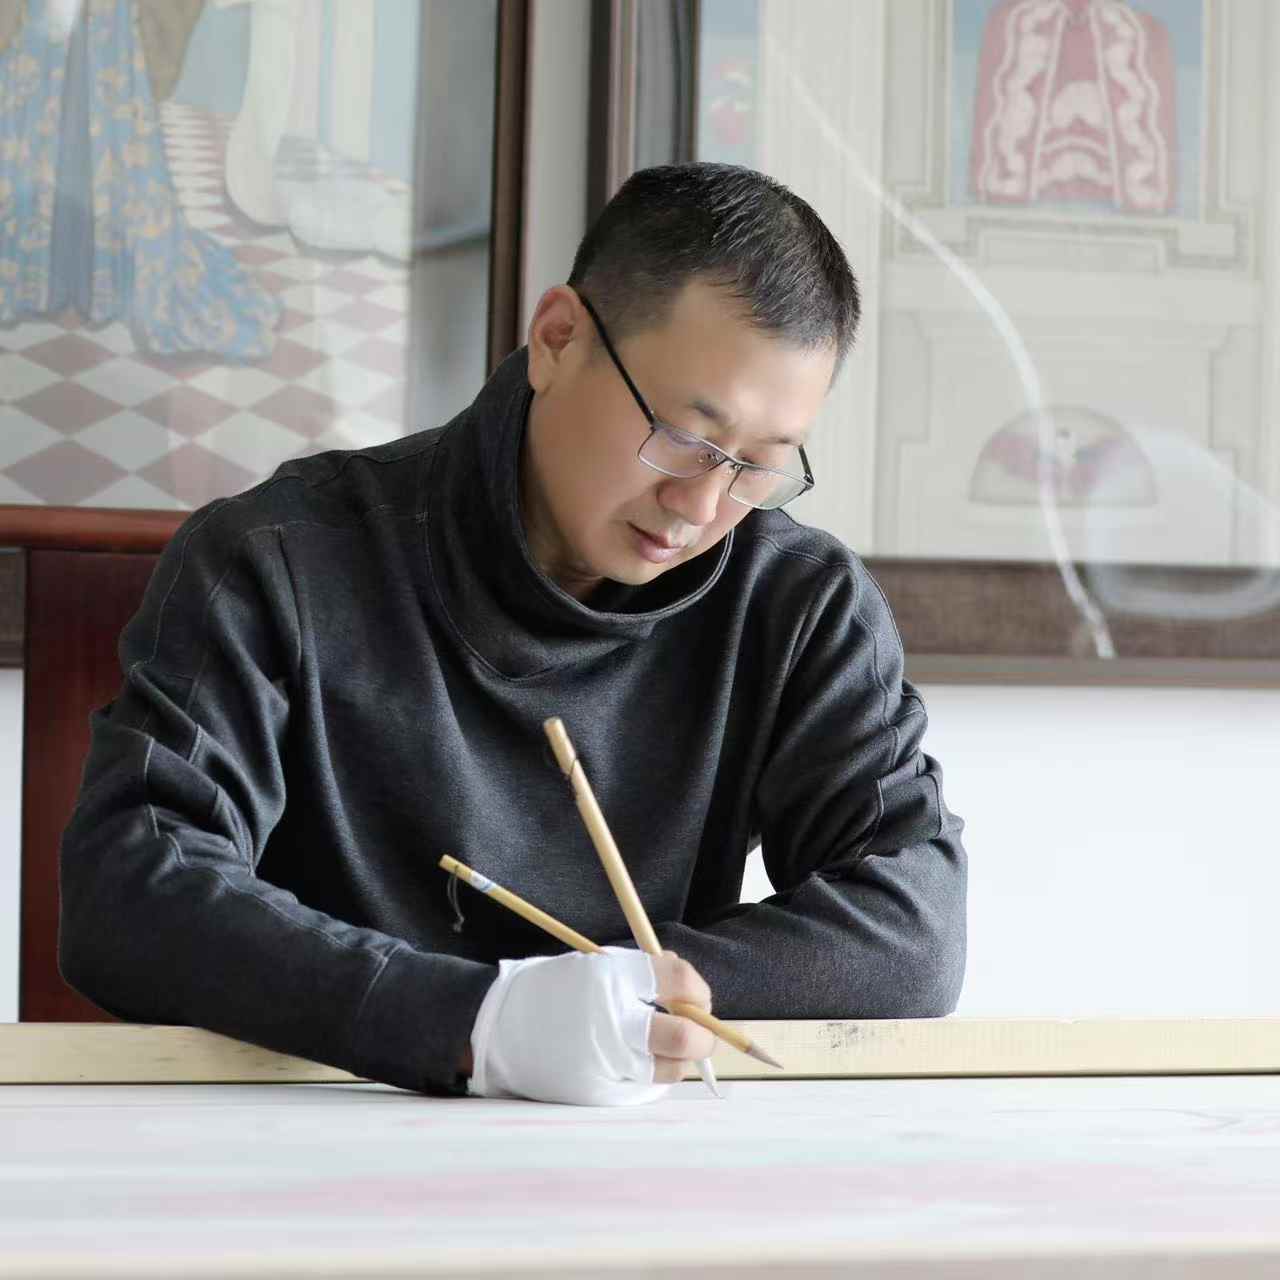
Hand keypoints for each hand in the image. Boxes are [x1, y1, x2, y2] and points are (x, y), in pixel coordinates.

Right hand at [465, 947, 713, 1104]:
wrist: (497, 1026)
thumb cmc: (553, 991)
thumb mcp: (595, 966)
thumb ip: (641, 975)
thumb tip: (690, 993)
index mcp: (611, 979)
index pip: (680, 983)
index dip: (698, 992)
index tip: (696, 997)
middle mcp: (613, 1021)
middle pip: (686, 1037)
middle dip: (703, 1036)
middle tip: (698, 1032)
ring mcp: (606, 1062)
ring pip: (671, 1069)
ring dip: (677, 1059)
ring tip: (661, 1047)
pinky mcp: (597, 1093)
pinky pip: (643, 1088)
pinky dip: (647, 1076)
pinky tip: (631, 1062)